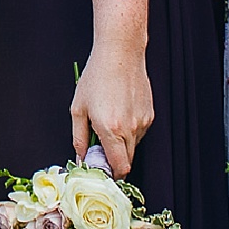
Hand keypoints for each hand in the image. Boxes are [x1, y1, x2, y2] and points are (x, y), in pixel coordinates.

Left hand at [71, 45, 153, 176]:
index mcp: (110, 129)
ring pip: (134, 146)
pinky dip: (130, 130)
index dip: (112, 174)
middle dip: (115, 160)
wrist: (120, 54)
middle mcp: (130, 129)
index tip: (104, 171)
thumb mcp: (79, 108)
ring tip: (110, 121)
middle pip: (127, 160)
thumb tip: (80, 157)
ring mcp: (142, 122)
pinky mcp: (150, 114)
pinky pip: (140, 132)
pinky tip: (120, 112)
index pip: (119, 167)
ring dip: (122, 143)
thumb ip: (79, 138)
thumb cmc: (97, 76)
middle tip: (101, 148)